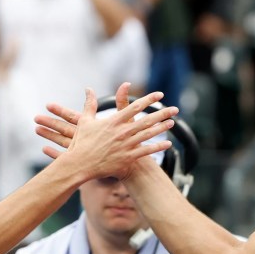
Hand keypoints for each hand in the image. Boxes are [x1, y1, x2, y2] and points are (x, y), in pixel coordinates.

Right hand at [36, 82, 176, 180]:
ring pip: (148, 135)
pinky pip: (146, 152)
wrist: (79, 164)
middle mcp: (121, 132)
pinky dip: (157, 148)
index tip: (160, 95)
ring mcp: (125, 146)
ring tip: (172, 123)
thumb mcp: (84, 121)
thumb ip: (89, 104)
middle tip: (175, 109)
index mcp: (113, 121)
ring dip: (162, 128)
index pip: (135, 107)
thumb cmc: (81, 143)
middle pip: (146, 120)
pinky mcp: (127, 158)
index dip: (149, 100)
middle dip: (162, 113)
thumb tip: (88, 89)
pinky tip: (167, 144)